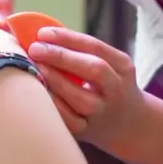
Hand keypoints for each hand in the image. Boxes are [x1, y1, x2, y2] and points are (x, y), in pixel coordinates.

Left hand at [27, 27, 142, 149]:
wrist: (128, 124)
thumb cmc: (105, 84)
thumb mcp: (108, 64)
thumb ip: (80, 50)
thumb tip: (40, 35)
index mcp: (122, 66)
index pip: (95, 47)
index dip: (68, 38)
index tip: (43, 33)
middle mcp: (116, 89)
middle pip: (93, 69)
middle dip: (61, 57)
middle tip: (35, 49)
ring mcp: (103, 112)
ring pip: (80, 97)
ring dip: (55, 81)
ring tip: (34, 68)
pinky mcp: (86, 131)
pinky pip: (67, 119)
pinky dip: (52, 104)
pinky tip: (37, 92)